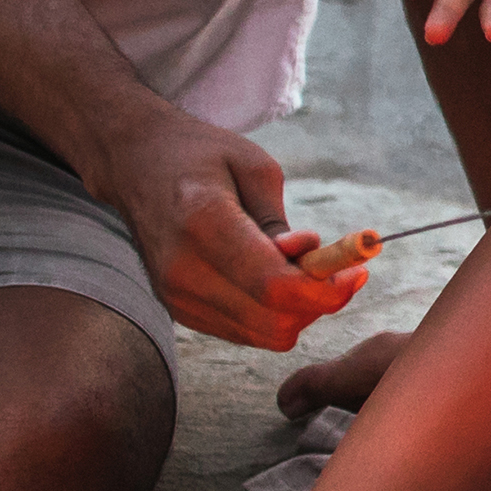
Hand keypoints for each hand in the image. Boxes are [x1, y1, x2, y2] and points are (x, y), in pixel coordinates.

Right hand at [87, 99, 368, 351]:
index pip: (274, 286)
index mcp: (203, 223)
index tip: (357, 269)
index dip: (326, 290)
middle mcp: (183, 269)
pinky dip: (274, 314)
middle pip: (273, 321)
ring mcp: (176, 296)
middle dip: (319, 302)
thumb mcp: (253, 166)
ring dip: (299, 311)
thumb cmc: (199, 156)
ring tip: (306, 268)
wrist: (133, 166)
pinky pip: (246, 332)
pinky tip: (277, 279)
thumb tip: (306, 259)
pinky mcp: (178, 310)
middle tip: (340, 268)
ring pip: (263, 334)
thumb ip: (280, 221)